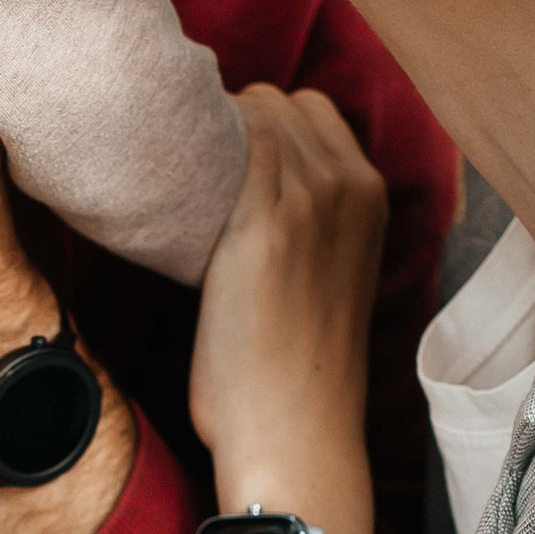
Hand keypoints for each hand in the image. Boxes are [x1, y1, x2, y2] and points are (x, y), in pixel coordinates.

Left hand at [189, 84, 387, 533]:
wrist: (294, 433)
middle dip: (230, 123)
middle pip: (275, 100)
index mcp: (371, 195)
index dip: (258, 127)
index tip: (219, 161)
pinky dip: (189, 152)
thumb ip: (307, 214)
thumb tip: (239, 172)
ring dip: (203, 134)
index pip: (307, 108)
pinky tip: (163, 190)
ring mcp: (311, 200)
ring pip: (245, 113)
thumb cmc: (294, 364)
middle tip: (190, 174)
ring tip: (175, 184)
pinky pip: (222, 145)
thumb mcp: (325, 273)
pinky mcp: (263, 225)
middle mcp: (350, 185)